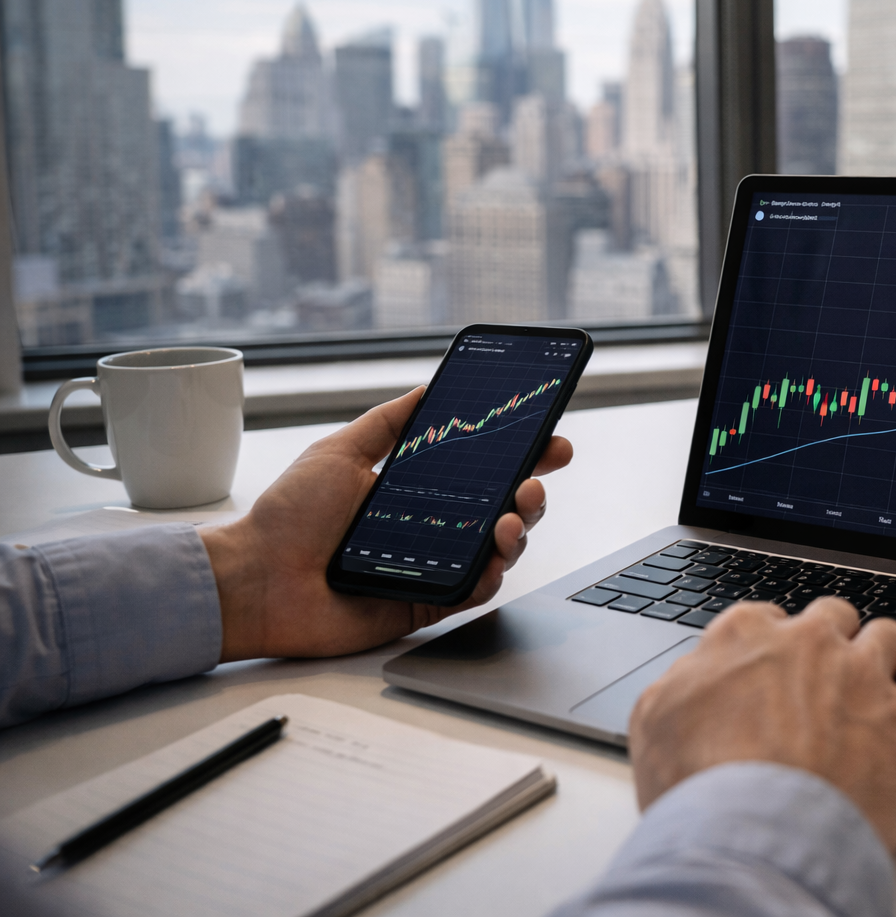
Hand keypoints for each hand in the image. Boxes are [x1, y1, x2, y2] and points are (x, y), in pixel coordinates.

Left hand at [201, 387, 573, 661]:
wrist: (255, 579)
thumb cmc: (288, 517)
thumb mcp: (341, 450)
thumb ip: (390, 421)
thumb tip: (430, 387)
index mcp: (418, 489)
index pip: (483, 468)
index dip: (521, 454)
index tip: (548, 438)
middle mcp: (434, 526)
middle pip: (504, 506)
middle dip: (532, 489)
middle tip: (536, 476)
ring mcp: (435, 564)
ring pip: (500, 547)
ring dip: (519, 528)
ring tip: (510, 515)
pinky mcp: (428, 602)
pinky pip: (476, 590)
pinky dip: (492, 573)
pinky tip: (493, 555)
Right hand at [628, 596, 895, 851]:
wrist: (751, 835)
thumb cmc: (698, 787)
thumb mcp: (654, 723)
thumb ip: (681, 684)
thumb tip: (696, 677)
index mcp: (745, 635)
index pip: (766, 619)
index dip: (772, 650)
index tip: (773, 675)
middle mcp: (809, 641)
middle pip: (832, 618)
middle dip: (832, 646)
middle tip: (824, 688)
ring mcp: (864, 674)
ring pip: (891, 638)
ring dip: (887, 662)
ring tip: (880, 695)